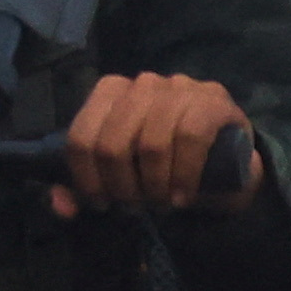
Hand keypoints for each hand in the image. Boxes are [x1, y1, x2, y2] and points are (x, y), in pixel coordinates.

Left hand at [54, 73, 264, 217]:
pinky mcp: (213, 101)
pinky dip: (183, 175)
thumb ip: (88, 188)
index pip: (80, 137)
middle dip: (121, 187)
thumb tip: (60, 205)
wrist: (230, 162)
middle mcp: (143, 83)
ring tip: (161, 204)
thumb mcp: (123, 176)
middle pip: (111, 144)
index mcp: (111, 93)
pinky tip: (183, 196)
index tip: (101, 203)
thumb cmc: (166, 165)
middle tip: (135, 207)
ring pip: (150, 144)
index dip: (85, 179)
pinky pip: (190, 138)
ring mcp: (180, 88)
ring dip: (153, 186)